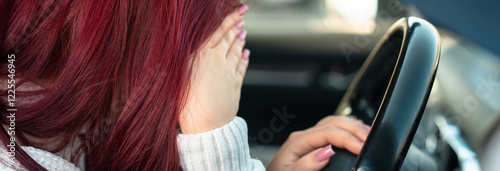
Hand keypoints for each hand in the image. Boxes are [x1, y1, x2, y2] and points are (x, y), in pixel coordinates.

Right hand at [179, 5, 249, 133]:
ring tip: (243, 30)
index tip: (237, 10)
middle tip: (242, 14)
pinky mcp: (235, 84)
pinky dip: (244, 57)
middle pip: (228, 38)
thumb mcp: (179, 76)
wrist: (205, 126)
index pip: (217, 32)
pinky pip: (242, 66)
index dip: (228, 19)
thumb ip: (188, 59)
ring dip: (240, 39)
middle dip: (236, 24)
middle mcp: (217, 61)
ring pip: (236, 50)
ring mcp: (228, 72)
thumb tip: (190, 49)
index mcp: (201, 56)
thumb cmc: (186, 104)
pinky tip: (246, 52)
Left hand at [266, 116, 370, 170]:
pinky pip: (331, 129)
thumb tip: (327, 152)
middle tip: (371, 141)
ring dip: (353, 126)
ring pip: (334, 122)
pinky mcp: (311, 143)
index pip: (328, 132)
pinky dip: (347, 128)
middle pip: (333, 122)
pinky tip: (357, 132)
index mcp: (297, 142)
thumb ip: (306, 165)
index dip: (348, 138)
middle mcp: (303, 136)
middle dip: (355, 129)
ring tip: (369, 135)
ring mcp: (307, 138)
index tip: (362, 148)